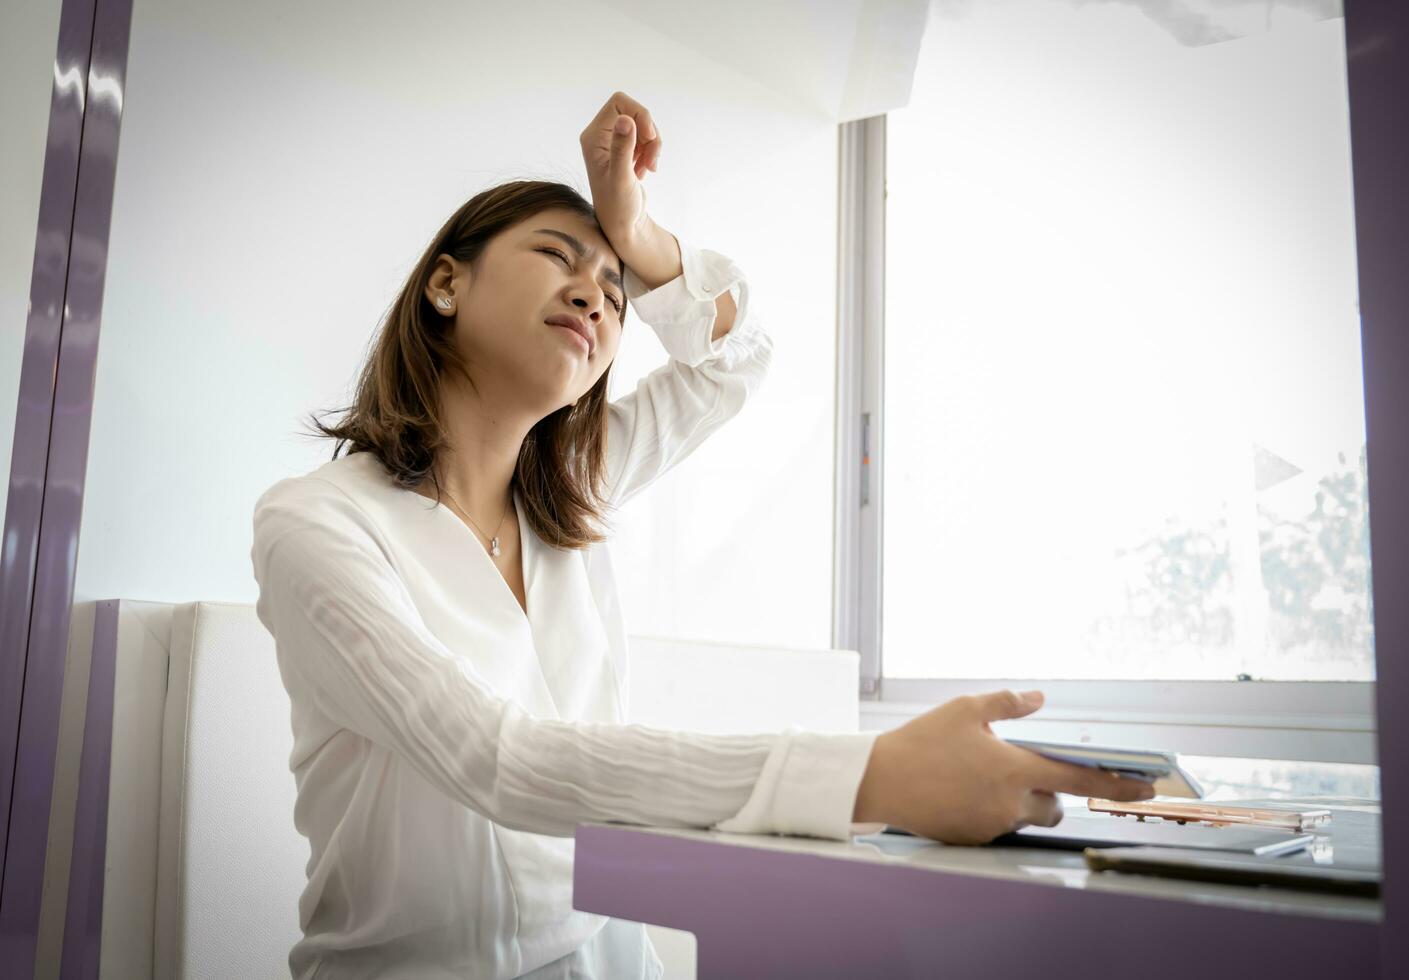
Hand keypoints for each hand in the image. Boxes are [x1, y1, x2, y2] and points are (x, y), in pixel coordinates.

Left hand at [579, 91, 662, 251]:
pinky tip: (644, 170)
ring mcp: (612, 142)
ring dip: (652, 144)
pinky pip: (643, 137)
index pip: (620, 102)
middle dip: (649, 133)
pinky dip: (650, 151)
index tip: (649, 137)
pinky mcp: (623, 150)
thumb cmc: (618, 206)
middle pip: (634, 112)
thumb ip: (622, 148)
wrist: (622, 224)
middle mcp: (600, 135)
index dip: (640, 115)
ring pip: (642, 125)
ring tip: (649, 167)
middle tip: (652, 158)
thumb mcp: (621, 177)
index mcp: (593, 137)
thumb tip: (625, 120)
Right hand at [852, 689, 1157, 844]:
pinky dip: (993, 810)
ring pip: (1026, 817)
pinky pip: (998, 826)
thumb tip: (1039, 698)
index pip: (1080, 780)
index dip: (1116, 784)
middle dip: (1052, 792)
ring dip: (1020, 800)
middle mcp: (1010, 804)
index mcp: (1014, 769)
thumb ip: (1008, 704)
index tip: (1145, 788)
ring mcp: (992, 826)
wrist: (878, 780)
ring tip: (983, 777)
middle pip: (1055, 806)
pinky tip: (963, 791)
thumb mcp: (964, 710)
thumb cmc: (921, 741)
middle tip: (1024, 770)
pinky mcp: (973, 840)